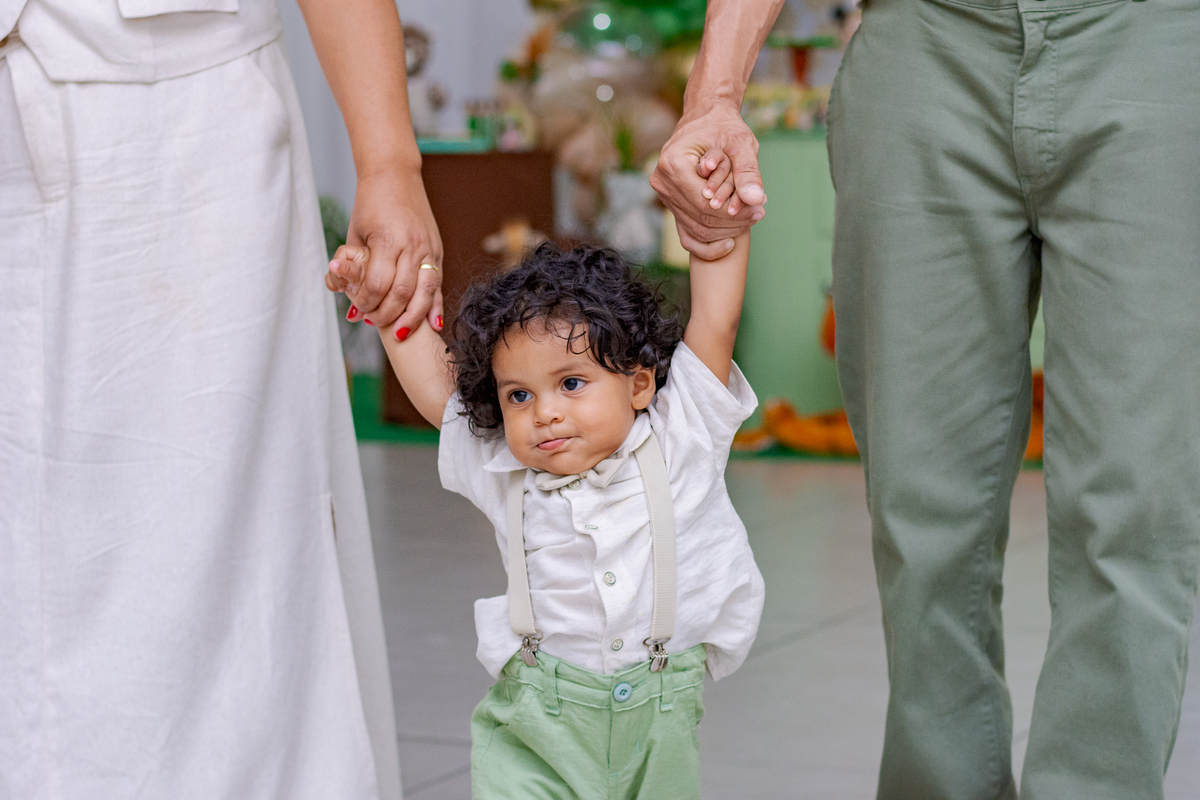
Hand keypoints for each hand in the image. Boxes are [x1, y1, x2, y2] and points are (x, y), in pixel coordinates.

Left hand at [326, 165, 443, 332]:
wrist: (394, 174)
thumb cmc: (369, 204)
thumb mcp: (355, 235)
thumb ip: (355, 269)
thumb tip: (348, 303)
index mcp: (387, 239)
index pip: (378, 284)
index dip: (367, 303)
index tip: (358, 312)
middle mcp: (412, 244)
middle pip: (403, 293)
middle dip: (388, 315)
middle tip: (375, 323)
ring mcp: (428, 247)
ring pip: (425, 292)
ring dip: (414, 317)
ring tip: (402, 333)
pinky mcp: (437, 249)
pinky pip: (437, 283)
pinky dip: (434, 305)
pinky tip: (432, 324)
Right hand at [650, 101, 766, 260]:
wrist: (705, 118)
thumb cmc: (723, 126)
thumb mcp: (741, 143)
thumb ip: (749, 172)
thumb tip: (757, 200)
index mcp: (673, 164)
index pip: (706, 203)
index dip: (735, 212)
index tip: (760, 209)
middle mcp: (662, 182)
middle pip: (701, 218)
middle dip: (733, 222)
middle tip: (759, 213)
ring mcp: (663, 194)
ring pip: (696, 228)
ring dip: (726, 230)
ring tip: (751, 218)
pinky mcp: (670, 203)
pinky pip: (687, 233)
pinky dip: (709, 241)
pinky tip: (731, 240)